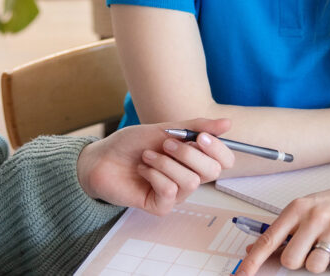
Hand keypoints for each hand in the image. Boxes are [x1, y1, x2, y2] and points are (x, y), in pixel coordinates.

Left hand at [76, 118, 235, 215]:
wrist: (103, 158)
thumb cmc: (132, 144)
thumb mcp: (165, 129)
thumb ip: (196, 127)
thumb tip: (227, 123)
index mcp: (194, 158)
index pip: (225, 160)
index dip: (218, 149)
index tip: (201, 137)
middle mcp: (189, 176)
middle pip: (213, 171)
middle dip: (189, 154)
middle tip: (166, 144)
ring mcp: (176, 193)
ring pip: (191, 181)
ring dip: (166, 163)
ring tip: (147, 156)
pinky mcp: (161, 205)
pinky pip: (170, 191)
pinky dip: (155, 175)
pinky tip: (142, 170)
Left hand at [236, 179, 329, 274]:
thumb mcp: (306, 209)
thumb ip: (282, 230)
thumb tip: (254, 250)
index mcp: (298, 209)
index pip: (269, 240)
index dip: (253, 262)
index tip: (241, 274)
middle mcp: (315, 216)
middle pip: (291, 260)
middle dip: (298, 262)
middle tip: (310, 250)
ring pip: (314, 266)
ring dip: (321, 264)